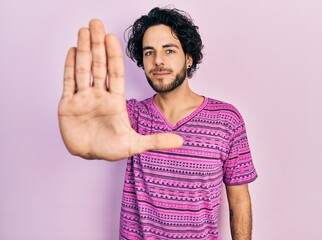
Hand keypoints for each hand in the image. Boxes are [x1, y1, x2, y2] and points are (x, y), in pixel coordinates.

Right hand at [58, 19, 182, 160]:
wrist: (89, 156)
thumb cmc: (110, 149)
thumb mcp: (136, 145)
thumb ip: (157, 141)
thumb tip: (181, 141)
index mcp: (115, 101)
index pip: (115, 72)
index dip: (114, 55)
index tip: (112, 38)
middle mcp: (99, 95)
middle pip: (99, 65)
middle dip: (97, 45)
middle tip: (96, 24)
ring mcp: (83, 98)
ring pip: (83, 69)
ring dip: (83, 50)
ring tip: (83, 31)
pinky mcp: (68, 104)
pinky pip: (69, 81)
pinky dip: (69, 66)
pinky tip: (72, 50)